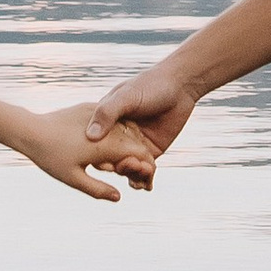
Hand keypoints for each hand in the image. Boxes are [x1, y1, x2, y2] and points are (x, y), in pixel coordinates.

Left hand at [14, 105, 160, 202]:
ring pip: (125, 128)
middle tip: (143, 175)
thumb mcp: (74, 179)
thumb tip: (118, 197)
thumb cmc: (51, 157)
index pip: (140, 155)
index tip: (147, 181)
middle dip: (142, 158)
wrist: (30, 129)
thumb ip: (98, 189)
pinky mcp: (89, 107)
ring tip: (130, 160)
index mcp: (107, 145)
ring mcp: (99, 114)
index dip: (147, 168)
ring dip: (132, 143)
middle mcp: (108, 126)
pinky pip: (112, 118)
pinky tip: (115, 142)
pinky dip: (120, 131)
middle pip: (135, 142)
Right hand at [89, 59, 201, 178]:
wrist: (180, 87)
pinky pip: (143, 171)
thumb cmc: (149, 85)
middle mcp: (118, 136)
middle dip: (118, 166)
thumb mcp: (126, 96)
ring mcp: (134, 145)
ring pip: (127, 167)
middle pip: (111, 159)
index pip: (96, 145)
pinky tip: (145, 185)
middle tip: (128, 165)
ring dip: (132, 174)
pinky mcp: (151, 152)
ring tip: (141, 171)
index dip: (99, 156)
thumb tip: (90, 136)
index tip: (106, 160)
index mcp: (106, 122)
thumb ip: (108, 113)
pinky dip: (143, 180)